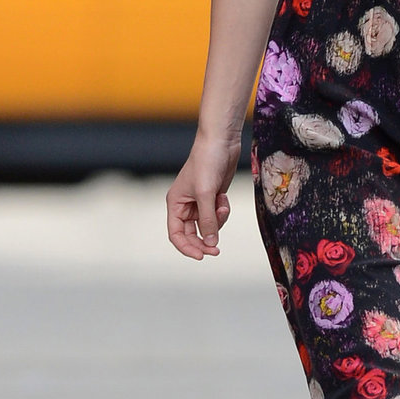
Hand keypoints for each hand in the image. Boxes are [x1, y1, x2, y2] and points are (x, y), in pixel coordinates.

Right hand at [166, 137, 239, 259]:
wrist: (221, 143)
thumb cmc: (207, 162)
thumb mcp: (206, 194)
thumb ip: (207, 220)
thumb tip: (210, 243)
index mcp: (175, 204)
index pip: (176, 234)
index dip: (187, 248)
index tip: (202, 256)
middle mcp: (185, 205)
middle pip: (192, 234)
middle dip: (205, 240)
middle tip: (217, 250)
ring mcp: (200, 202)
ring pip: (208, 225)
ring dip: (217, 221)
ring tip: (222, 205)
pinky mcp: (213, 198)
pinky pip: (217, 215)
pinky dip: (223, 211)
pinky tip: (224, 197)